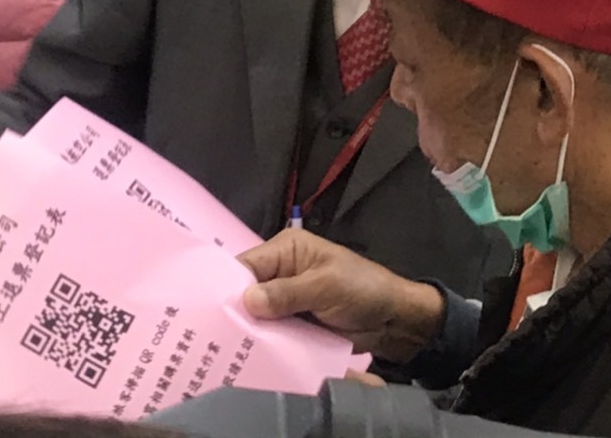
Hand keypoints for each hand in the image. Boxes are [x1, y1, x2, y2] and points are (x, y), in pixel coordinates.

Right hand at [238, 230, 443, 362]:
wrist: (396, 321)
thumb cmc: (364, 290)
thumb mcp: (326, 286)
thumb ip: (287, 293)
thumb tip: (247, 301)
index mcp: (286, 250)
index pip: (247, 266)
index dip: (230, 288)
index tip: (214, 314)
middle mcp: (281, 272)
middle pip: (247, 293)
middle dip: (238, 314)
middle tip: (219, 339)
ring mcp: (288, 301)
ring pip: (258, 317)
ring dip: (251, 333)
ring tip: (229, 354)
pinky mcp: (295, 324)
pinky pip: (273, 334)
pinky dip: (267, 345)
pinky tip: (253, 360)